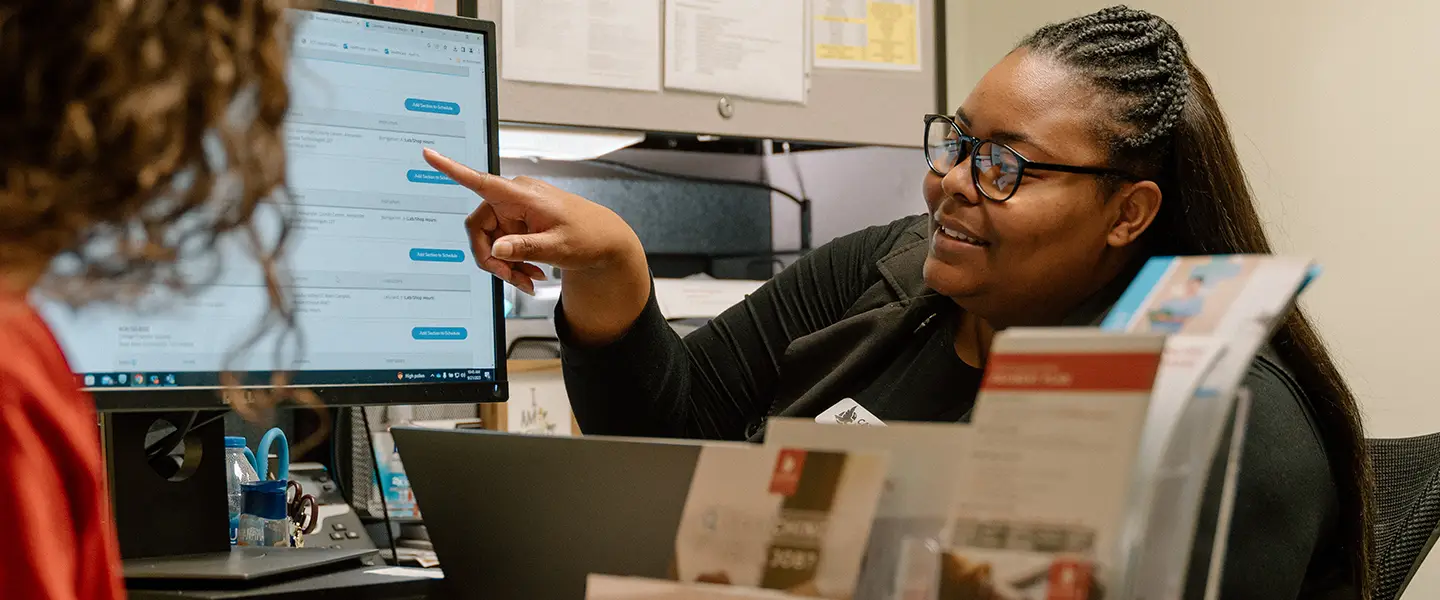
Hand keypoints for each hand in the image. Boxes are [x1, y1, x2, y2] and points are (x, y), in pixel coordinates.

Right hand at [422, 148, 642, 294]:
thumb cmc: (588, 237)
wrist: (606, 241)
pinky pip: (502, 247)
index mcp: (522, 195)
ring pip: (490, 243)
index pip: (480, 181)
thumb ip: (525, 248)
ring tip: (529, 281)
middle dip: (491, 259)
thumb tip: (495, 250)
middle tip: (512, 280)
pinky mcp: (517, 225)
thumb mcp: (558, 247)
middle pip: (478, 229)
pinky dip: (514, 264)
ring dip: (506, 266)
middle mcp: (513, 199)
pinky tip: (531, 275)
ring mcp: (514, 213)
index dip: (451, 169)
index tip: (428, 154)